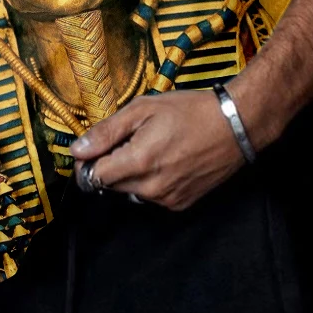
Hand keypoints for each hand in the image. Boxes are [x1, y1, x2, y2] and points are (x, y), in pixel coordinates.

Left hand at [69, 90, 244, 210]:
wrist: (234, 125)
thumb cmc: (190, 111)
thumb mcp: (143, 108)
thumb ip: (107, 131)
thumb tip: (78, 149)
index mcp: (138, 163)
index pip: (93, 177)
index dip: (87, 161)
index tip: (92, 149)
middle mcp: (151, 188)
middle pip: (110, 185)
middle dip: (110, 164)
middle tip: (128, 140)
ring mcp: (167, 199)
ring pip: (130, 192)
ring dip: (130, 174)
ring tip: (150, 147)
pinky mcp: (180, 204)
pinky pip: (151, 196)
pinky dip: (150, 181)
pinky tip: (165, 159)